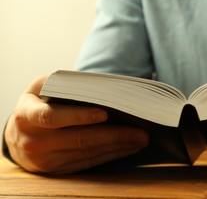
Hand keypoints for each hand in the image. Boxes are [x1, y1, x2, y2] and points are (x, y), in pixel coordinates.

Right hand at [4, 76, 148, 173]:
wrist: (17, 136)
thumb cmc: (36, 104)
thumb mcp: (41, 88)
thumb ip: (63, 85)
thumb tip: (101, 87)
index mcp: (27, 116)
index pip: (53, 117)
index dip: (79, 115)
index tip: (105, 113)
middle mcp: (35, 141)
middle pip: (80, 139)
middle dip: (115, 135)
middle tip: (141, 131)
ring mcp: (46, 160)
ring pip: (88, 153)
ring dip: (118, 147)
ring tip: (140, 139)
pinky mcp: (57, 170)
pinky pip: (88, 163)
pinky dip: (110, 155)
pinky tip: (126, 148)